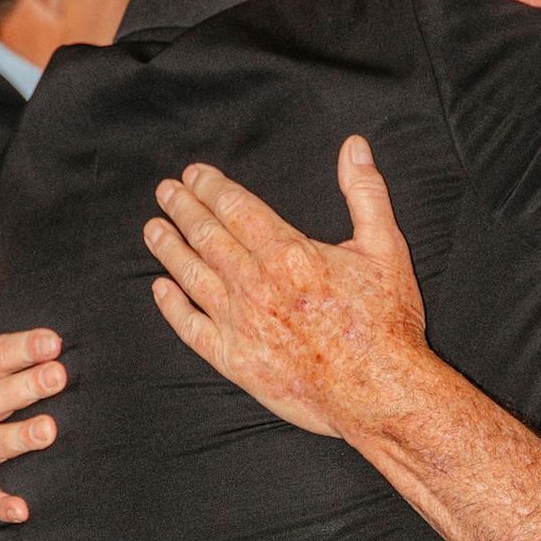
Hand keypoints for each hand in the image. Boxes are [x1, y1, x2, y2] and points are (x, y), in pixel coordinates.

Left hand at [144, 136, 428, 441]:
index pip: (237, 209)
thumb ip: (366, 193)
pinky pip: (192, 329)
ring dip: (170, 249)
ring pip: (193, 277)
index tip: (193, 176)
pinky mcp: (236, 361)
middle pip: (208, 237)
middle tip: (165, 192)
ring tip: (153, 229)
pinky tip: (161, 289)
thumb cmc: (386, 323)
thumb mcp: (386, 247)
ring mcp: (241, 324)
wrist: (380, 393)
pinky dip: (172, 308)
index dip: (212, 188)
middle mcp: (256, 285)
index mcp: (289, 254)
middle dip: (184, 209)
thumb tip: (355, 147)